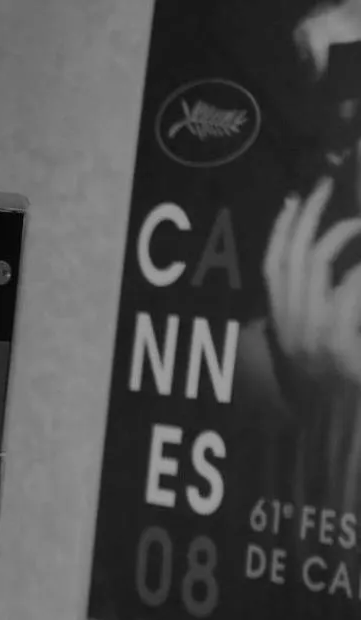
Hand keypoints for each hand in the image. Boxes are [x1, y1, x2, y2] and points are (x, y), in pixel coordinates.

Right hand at [263, 176, 360, 383]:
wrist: (347, 427)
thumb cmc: (343, 388)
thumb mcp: (323, 347)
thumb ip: (322, 311)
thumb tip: (338, 272)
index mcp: (283, 325)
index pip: (273, 266)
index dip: (282, 229)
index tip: (297, 199)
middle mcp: (290, 326)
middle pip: (291, 257)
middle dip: (309, 215)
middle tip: (327, 186)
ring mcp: (311, 333)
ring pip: (314, 264)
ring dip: (341, 233)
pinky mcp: (337, 341)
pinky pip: (347, 288)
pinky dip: (360, 272)